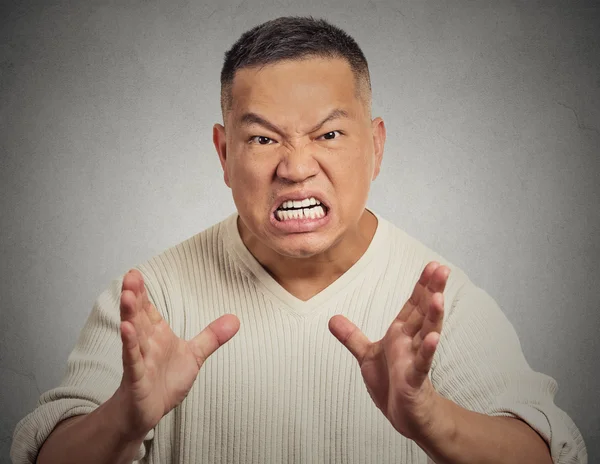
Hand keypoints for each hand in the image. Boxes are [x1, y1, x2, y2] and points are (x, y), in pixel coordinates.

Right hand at [114, 269, 239, 440]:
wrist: (148, 413)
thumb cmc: (164, 383)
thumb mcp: (193, 356)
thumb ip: (211, 337)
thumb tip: (235, 319)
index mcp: (157, 335)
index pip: (148, 309)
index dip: (143, 292)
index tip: (136, 273)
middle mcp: (146, 343)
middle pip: (139, 315)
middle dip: (134, 295)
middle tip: (130, 275)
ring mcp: (140, 359)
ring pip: (133, 333)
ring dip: (130, 314)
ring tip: (127, 295)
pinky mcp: (136, 378)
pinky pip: (132, 359)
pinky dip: (130, 344)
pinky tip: (126, 329)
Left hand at [329, 261, 449, 439]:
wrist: (404, 416)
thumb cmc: (391, 385)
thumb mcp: (366, 356)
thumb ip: (351, 336)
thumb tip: (331, 318)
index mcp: (400, 334)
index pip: (413, 304)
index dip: (422, 285)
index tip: (432, 265)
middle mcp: (411, 343)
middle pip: (423, 312)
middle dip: (432, 291)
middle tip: (442, 269)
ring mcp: (415, 360)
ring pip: (426, 334)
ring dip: (432, 316)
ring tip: (438, 297)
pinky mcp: (415, 380)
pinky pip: (422, 363)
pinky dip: (428, 351)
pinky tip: (434, 338)